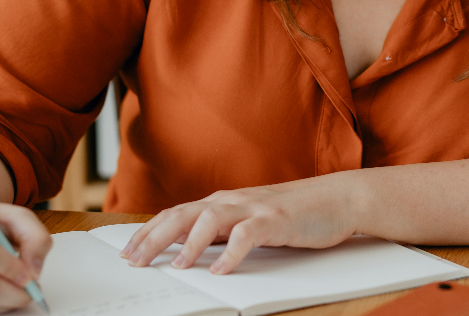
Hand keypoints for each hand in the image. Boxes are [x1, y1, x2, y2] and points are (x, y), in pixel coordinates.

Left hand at [120, 175, 358, 274]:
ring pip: (211, 219)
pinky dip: (232, 253)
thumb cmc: (296, 212)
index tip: (128, 251)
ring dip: (190, 244)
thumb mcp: (252, 219)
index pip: (177, 213)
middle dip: (155, 237)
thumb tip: (192, 249)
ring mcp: (255, 208)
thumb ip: (225, 230)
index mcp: (224, 201)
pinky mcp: (277, 220)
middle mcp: (234, 200)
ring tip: (177, 266)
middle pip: (184, 214)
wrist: (339, 198)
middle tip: (134, 260)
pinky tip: (222, 270)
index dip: (149, 231)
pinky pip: (248, 235)